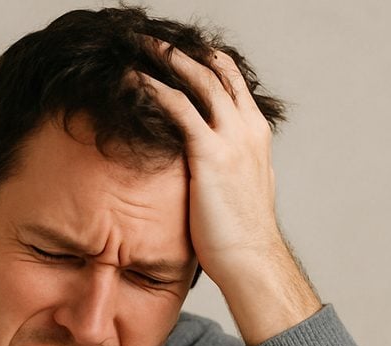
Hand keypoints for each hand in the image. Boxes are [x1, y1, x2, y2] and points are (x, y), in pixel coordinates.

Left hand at [138, 41, 321, 345]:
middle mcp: (247, 128)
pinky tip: (135, 80)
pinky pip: (179, 108)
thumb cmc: (241, 236)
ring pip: (199, 79)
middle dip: (185, 51)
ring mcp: (231, 137)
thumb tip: (217, 168)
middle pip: (217, 71)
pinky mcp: (210, 153)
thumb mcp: (242, 191)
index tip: (182, 53)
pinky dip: (155, 88)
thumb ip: (232, 169)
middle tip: (153, 40)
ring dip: (167, 59)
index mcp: (255, 135)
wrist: (250, 259)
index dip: (207, 62)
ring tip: (140, 47)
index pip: (233, 82)